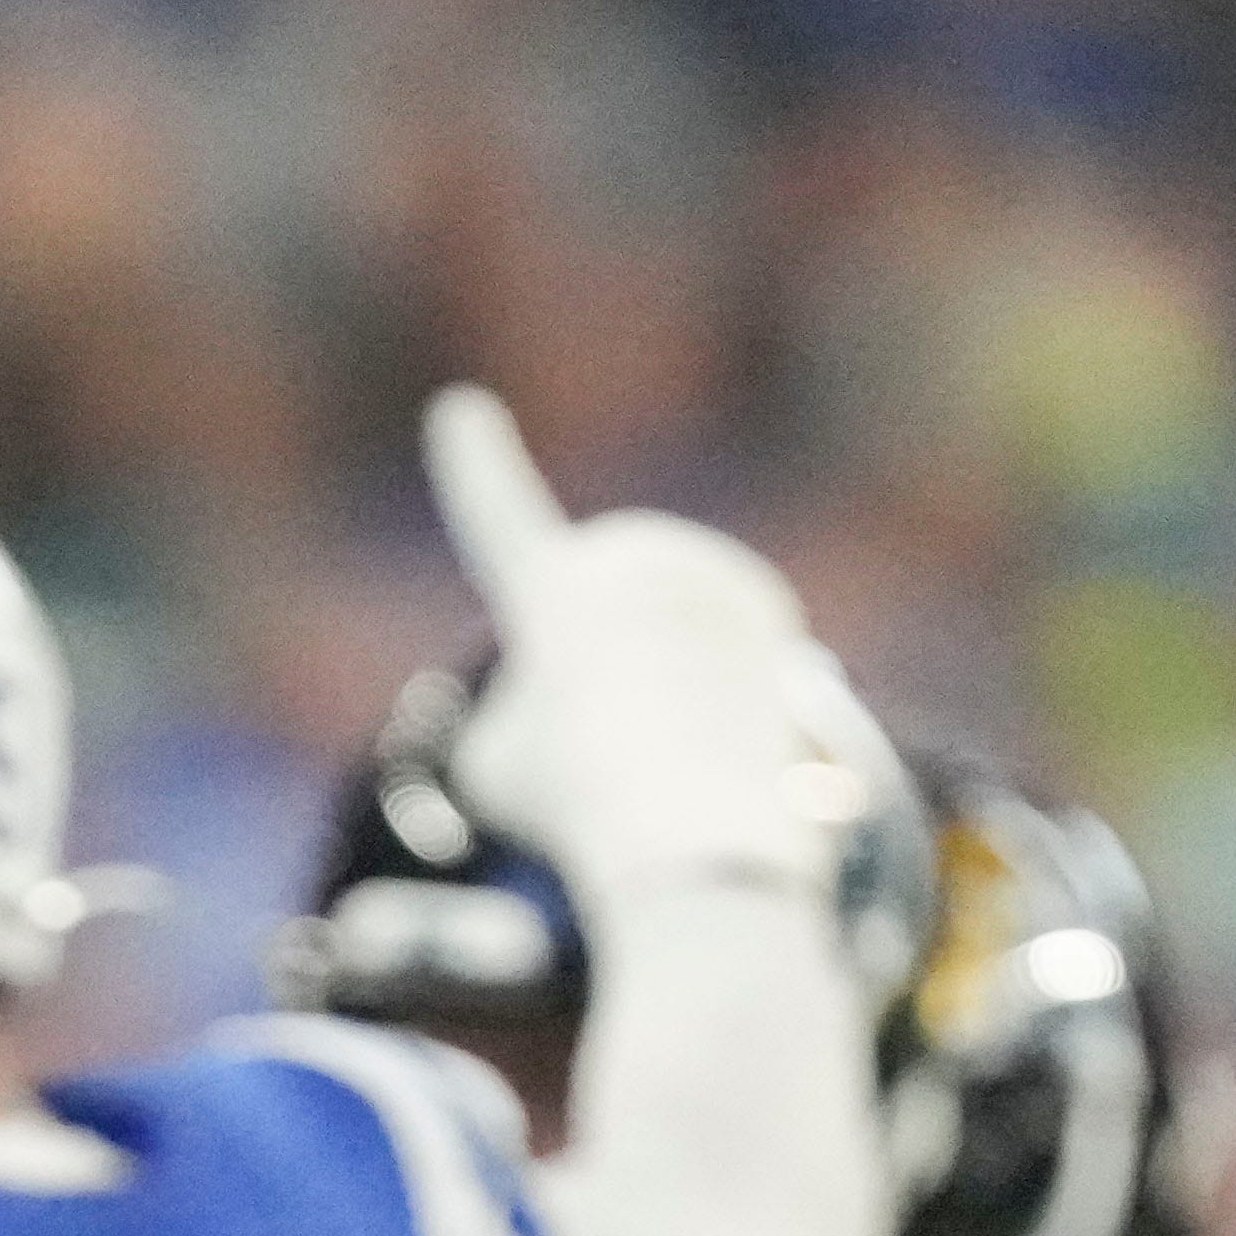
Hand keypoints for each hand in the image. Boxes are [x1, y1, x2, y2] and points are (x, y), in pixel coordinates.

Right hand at [419, 384, 854, 912]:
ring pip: (655, 643)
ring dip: (644, 696)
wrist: (705, 826)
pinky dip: (702, 712)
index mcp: (552, 582)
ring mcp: (710, 585)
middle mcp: (637, 560)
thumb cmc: (577, 789)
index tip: (461, 409)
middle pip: (583, 619)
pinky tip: (707, 756)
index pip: (496, 512)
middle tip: (584, 747)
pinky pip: (713, 666)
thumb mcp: (493, 763)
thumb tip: (577, 715)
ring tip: (649, 761)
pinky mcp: (774, 622)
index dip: (474, 466)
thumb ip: (517, 716)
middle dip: (580, 668)